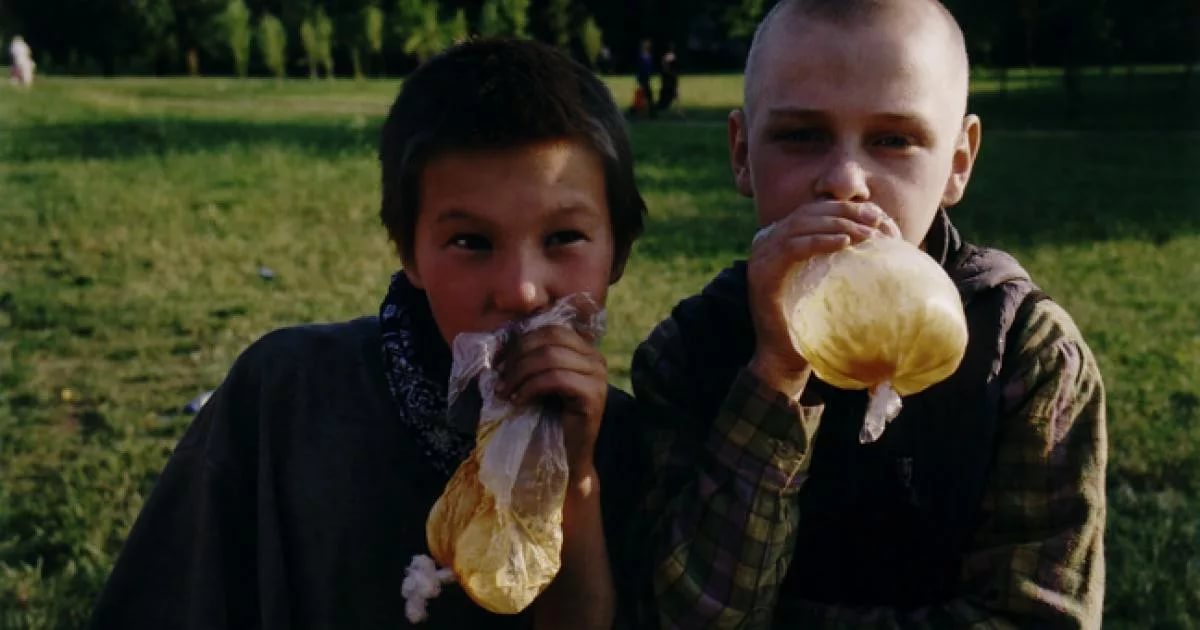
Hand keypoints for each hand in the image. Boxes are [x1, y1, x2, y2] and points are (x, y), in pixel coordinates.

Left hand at [494, 324, 606, 477]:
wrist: (567, 457)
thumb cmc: (549, 419)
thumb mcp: (539, 381)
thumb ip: (532, 359)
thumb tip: (501, 344)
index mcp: (585, 350)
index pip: (551, 330)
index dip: (521, 342)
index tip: (499, 363)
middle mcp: (596, 359)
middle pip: (550, 339)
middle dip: (518, 357)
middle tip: (499, 379)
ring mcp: (598, 376)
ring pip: (550, 357)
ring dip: (520, 374)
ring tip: (505, 392)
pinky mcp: (593, 395)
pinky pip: (555, 378)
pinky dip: (530, 387)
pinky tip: (518, 401)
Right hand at [747, 200, 897, 395]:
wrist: (784, 355)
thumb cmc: (812, 319)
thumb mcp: (826, 281)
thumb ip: (839, 258)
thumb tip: (879, 237)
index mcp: (781, 239)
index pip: (814, 211)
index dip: (845, 208)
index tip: (876, 215)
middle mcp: (767, 241)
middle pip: (808, 212)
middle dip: (845, 212)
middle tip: (876, 220)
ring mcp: (762, 255)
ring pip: (801, 224)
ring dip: (837, 225)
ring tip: (866, 234)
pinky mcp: (763, 271)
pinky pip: (793, 247)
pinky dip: (819, 241)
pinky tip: (844, 243)